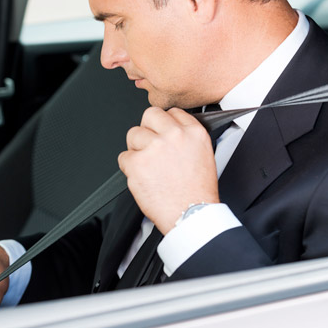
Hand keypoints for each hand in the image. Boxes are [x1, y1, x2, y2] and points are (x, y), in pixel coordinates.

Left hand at [118, 107, 218, 234]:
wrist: (190, 215)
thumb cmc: (197, 192)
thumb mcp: (204, 155)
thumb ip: (187, 137)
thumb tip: (170, 129)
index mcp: (193, 132)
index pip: (172, 112)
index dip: (164, 124)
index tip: (162, 133)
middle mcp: (174, 136)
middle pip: (149, 115)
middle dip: (147, 129)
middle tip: (151, 146)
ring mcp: (154, 147)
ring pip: (133, 134)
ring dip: (137, 149)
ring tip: (149, 167)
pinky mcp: (137, 163)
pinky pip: (124, 157)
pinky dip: (129, 168)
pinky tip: (143, 177)